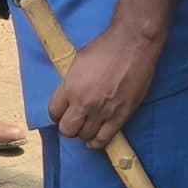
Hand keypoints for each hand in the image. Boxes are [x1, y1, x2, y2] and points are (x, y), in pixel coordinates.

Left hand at [50, 27, 163, 149]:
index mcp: (70, 87)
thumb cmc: (106, 47)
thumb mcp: (78, 62)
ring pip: (85, 136)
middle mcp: (84, 103)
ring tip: (87, 128)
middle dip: (68, 127)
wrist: (134, 44)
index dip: (57, 114)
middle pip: (67, 129)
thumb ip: (72, 82)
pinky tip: (95, 141)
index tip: (62, 113)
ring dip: (84, 133)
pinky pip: (104, 139)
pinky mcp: (121, 116)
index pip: (54, 112)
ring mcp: (103, 112)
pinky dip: (97, 143)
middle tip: (74, 122)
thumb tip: (69, 94)